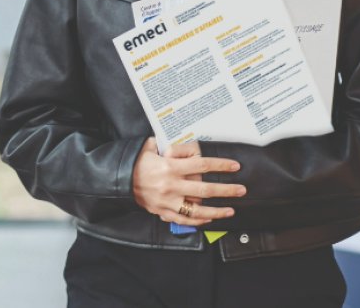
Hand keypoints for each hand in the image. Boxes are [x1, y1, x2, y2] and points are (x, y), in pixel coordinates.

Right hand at [131, 137, 245, 226]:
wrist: (119, 180)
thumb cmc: (136, 162)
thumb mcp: (150, 147)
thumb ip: (168, 143)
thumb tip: (182, 139)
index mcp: (170, 166)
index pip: (202, 165)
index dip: (220, 165)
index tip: (234, 166)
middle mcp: (171, 185)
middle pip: (205, 188)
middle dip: (226, 189)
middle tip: (241, 190)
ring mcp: (168, 201)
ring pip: (198, 209)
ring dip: (217, 211)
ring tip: (231, 210)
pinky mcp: (163, 211)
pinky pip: (184, 219)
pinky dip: (198, 220)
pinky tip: (210, 218)